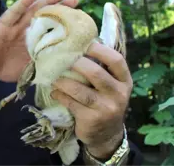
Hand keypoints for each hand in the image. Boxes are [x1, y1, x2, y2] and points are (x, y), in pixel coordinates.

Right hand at [0, 0, 77, 81]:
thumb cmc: (5, 67)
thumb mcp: (29, 67)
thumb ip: (43, 64)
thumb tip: (66, 68)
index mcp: (33, 39)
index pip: (51, 27)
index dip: (65, 21)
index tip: (81, 17)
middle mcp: (26, 28)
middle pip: (45, 15)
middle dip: (60, 6)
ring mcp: (15, 24)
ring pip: (34, 9)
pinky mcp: (4, 23)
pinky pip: (15, 11)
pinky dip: (25, 0)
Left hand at [51, 42, 132, 158]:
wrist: (107, 135)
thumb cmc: (104, 101)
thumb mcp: (111, 86)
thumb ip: (101, 69)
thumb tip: (76, 46)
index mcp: (124, 81)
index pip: (116, 60)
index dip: (99, 49)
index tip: (83, 43)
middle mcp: (118, 94)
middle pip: (95, 73)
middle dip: (75, 63)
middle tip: (61, 58)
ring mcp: (105, 108)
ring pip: (79, 89)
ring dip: (62, 81)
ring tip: (53, 77)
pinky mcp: (91, 119)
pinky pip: (70, 103)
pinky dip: (59, 95)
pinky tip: (54, 91)